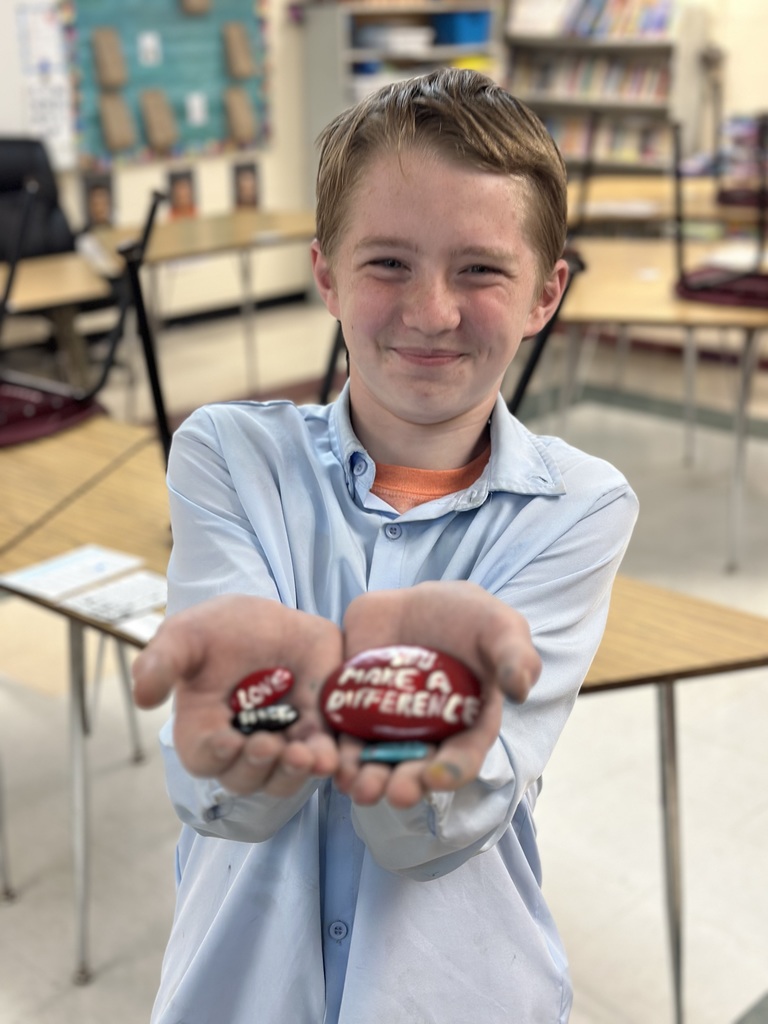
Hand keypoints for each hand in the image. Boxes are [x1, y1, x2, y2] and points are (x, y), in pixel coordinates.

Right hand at [132, 595, 343, 796]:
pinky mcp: (317, 732)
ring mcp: (281, 743)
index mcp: (203, 729)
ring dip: (292, 773)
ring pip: (283, 778)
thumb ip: (162, 662)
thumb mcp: (186, 635)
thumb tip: (143, 697)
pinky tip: (330, 756)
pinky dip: (325, 763)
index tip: (228, 741)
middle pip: (246, 778)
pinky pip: (321, 759)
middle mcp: (241, 746)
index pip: (204, 758)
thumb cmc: (220, 630)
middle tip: (269, 745)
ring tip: (305, 756)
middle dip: (257, 766)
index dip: (215, 755)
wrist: (271, 619)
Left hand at [333, 581, 540, 807]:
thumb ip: (514, 655)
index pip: (461, 759)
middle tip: (394, 793)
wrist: (418, 602)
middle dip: (404, 784)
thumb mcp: (499, 628)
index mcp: (467, 727)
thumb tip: (520, 689)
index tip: (436, 776)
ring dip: (366, 778)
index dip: (450, 771)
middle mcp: (427, 737)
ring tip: (355, 785)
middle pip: (415, 770)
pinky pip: (341, 735)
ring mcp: (387, 727)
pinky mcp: (352, 710)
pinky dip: (333, 750)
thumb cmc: (469, 619)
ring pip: (375, 761)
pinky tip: (327, 759)